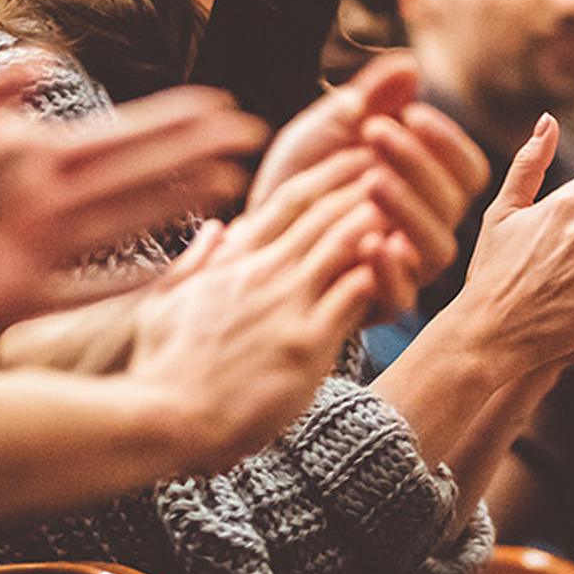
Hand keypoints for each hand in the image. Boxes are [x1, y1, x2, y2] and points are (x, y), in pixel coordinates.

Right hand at [127, 165, 387, 469]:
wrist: (166, 417)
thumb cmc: (163, 366)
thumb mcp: (164, 302)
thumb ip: (192, 261)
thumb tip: (216, 228)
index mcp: (234, 262)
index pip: (286, 204)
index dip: (325, 175)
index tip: (353, 155)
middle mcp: (265, 273)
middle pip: (322, 215)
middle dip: (361, 184)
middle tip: (396, 160)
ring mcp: (287, 306)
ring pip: (342, 245)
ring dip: (377, 217)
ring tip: (410, 194)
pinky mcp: (307, 345)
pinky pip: (353, 296)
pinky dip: (380, 271)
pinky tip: (405, 256)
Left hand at [246, 50, 487, 291]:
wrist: (256, 225)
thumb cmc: (302, 172)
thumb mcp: (330, 126)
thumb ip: (370, 98)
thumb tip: (410, 65)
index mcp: (429, 186)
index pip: (467, 168)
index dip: (447, 140)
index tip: (410, 112)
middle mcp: (427, 228)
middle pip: (455, 203)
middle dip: (419, 163)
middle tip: (376, 131)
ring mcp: (406, 268)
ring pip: (438, 249)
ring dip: (410, 210)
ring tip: (371, 179)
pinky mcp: (378, 303)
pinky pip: (403, 297)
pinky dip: (391, 270)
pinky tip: (367, 242)